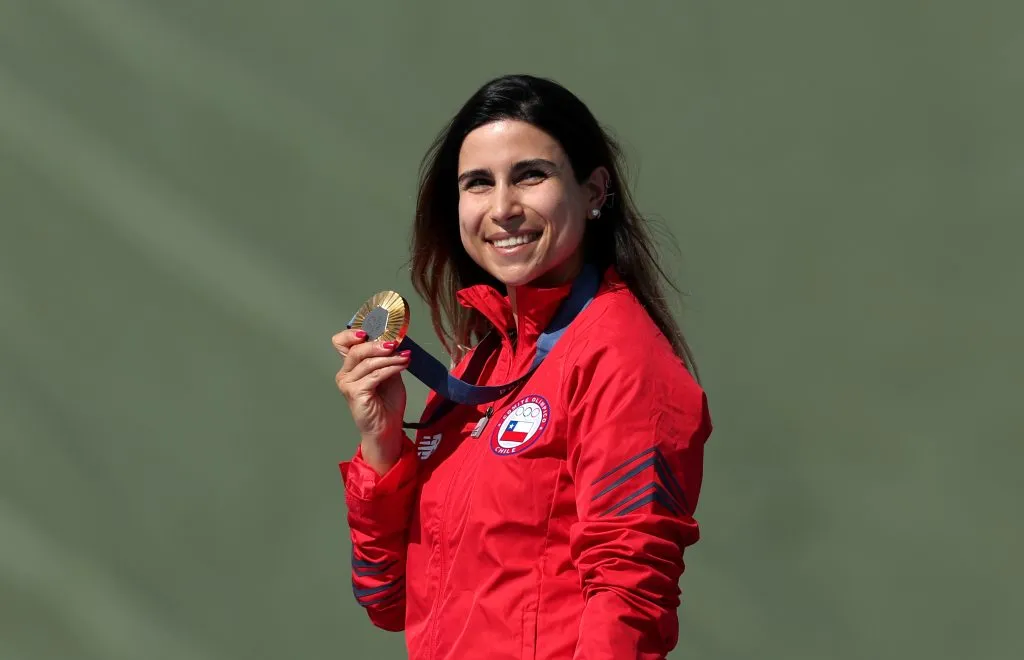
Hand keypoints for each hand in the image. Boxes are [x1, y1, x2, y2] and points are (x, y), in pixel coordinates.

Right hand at [332, 329, 410, 473]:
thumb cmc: (387, 403)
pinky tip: (402, 365)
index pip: (342, 342)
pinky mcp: (355, 394)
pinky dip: (390, 368)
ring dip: (389, 357)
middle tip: (395, 342)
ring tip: (404, 356)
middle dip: (378, 343)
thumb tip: (395, 338)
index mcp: (351, 366)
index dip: (354, 332)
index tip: (373, 327)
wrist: (387, 429)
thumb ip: (387, 357)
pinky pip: (374, 375)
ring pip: (367, 362)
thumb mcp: (389, 373)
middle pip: (356, 349)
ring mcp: (347, 384)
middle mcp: (345, 373)